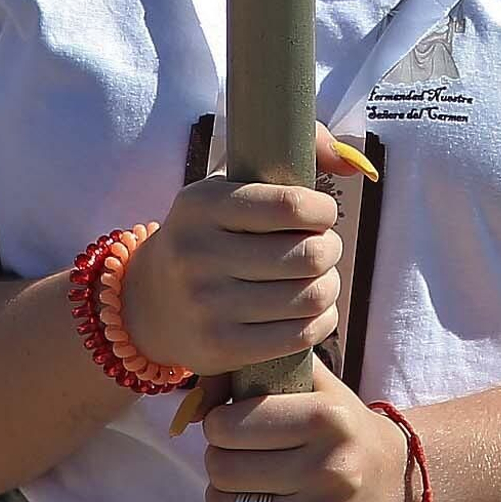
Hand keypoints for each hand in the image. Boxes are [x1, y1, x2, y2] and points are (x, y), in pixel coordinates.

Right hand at [122, 125, 355, 378]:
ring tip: (319, 278)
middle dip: (330, 250)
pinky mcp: (220, 346)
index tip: (321, 214)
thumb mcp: (228, 185)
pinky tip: (312, 311)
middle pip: (309, 255)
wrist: (147, 301)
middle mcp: (198, 253)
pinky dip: (322, 322)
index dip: (322, 211)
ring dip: (330, 287)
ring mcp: (206, 304)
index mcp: (202, 204)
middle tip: (322, 248)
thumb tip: (353, 162)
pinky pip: (300, 335)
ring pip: (311, 297)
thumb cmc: (210, 233)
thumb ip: (292, 155)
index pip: (289, 205)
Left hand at [202, 359, 412, 501]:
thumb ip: (254, 369)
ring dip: (219, 496)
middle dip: (217, 459)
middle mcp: (331, 469)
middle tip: (231, 457)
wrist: (396, 484)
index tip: (228, 426)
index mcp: (327, 418)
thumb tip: (195, 398)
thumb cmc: (339, 426)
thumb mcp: (311, 382)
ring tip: (234, 485)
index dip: (217, 424)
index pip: (228, 425)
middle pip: (223, 467)